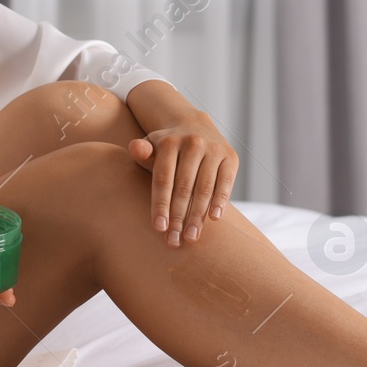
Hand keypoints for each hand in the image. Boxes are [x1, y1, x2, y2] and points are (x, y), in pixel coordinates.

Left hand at [127, 116, 238, 247]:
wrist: (195, 126)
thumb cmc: (167, 148)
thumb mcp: (151, 147)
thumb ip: (142, 151)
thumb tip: (136, 149)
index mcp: (170, 142)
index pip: (163, 179)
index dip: (160, 205)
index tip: (160, 228)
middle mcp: (193, 143)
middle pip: (184, 187)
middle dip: (178, 217)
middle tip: (174, 240)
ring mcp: (214, 149)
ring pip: (205, 188)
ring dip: (198, 216)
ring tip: (191, 237)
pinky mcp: (230, 157)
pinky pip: (225, 183)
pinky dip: (220, 201)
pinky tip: (214, 219)